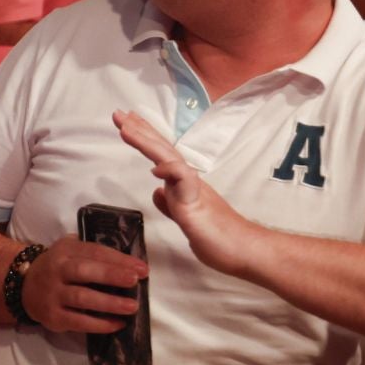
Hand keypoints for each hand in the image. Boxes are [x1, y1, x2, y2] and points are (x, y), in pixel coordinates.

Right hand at [20, 234, 145, 334]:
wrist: (23, 285)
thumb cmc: (58, 267)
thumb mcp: (69, 251)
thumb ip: (92, 252)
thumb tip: (129, 262)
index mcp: (64, 251)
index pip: (93, 252)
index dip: (118, 259)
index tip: (142, 268)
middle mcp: (57, 271)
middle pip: (84, 271)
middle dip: (111, 275)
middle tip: (135, 280)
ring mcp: (54, 295)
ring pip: (82, 298)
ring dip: (109, 303)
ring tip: (132, 307)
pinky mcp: (53, 317)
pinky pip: (78, 322)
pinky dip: (100, 324)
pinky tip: (118, 324)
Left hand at [114, 109, 262, 277]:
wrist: (246, 251)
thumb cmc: (220, 238)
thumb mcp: (186, 221)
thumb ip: (171, 205)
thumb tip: (158, 191)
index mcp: (184, 185)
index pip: (162, 157)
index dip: (145, 138)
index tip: (127, 123)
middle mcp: (188, 181)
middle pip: (162, 150)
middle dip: (140, 130)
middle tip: (118, 113)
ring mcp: (193, 190)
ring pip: (168, 158)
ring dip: (146, 141)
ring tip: (125, 127)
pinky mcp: (198, 204)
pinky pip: (184, 181)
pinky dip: (169, 170)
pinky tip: (155, 168)